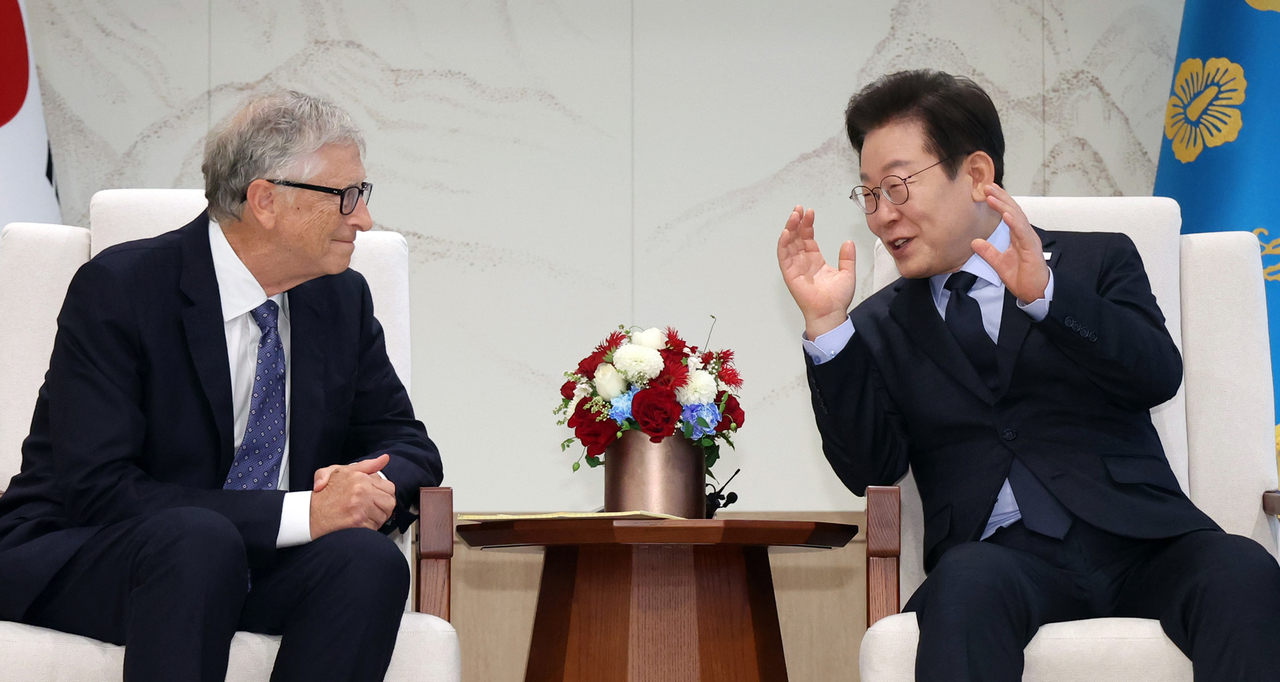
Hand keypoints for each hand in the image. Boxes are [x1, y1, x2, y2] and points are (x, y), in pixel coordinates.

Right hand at [309, 454, 397, 537]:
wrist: (308, 515)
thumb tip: (384, 459)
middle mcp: (361, 491)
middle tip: (372, 510)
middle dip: (383, 508)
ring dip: (375, 520)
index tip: (377, 499)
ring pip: (383, 517)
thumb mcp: (340, 472)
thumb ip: (366, 465)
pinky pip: (374, 527)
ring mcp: (360, 507)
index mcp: (360, 478)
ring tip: (362, 517)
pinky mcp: (357, 522)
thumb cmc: (324, 494)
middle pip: (389, 503)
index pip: (390, 488)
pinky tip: (357, 525)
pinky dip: (368, 529)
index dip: (384, 495)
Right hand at [777, 205, 856, 337]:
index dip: (808, 224)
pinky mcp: (789, 274)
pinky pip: (783, 256)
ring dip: (789, 228)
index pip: (808, 238)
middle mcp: (803, 262)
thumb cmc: (837, 299)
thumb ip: (847, 258)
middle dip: (797, 222)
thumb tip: (847, 242)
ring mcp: (795, 267)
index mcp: (815, 260)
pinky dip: (783, 244)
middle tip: (799, 209)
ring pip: (789, 244)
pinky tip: (787, 232)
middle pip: (796, 237)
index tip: (810, 212)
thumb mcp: (847, 273)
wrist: (831, 313)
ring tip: (793, 215)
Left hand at [972, 185, 1048, 303]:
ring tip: (992, 196)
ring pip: (1017, 218)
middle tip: (987, 186)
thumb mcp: (999, 263)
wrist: (1035, 292)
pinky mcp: (1032, 249)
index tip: (987, 191)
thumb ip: (988, 252)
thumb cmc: (1022, 277)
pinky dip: (1014, 222)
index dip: (999, 202)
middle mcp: (1025, 234)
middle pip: (1013, 211)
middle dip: (1001, 197)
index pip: (1008, 214)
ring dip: (1004, 206)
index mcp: (1018, 236)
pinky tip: (1006, 214)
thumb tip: (974, 242)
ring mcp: (1029, 240)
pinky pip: (1022, 233)